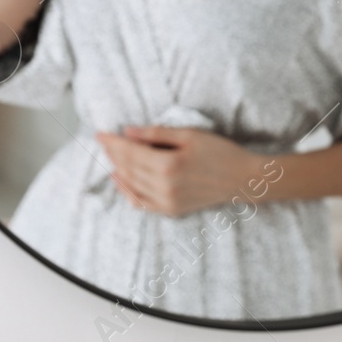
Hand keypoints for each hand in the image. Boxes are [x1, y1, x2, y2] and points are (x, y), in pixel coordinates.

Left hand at [96, 125, 260, 216]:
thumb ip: (157, 134)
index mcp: (168, 165)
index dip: (113, 143)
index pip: (130, 152)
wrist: (242, 179)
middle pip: (128, 168)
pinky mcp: (171, 210)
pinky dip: (127, 191)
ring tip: (110, 157)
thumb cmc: (221, 152)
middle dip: (113, 154)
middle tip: (103, 142)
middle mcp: (164, 187)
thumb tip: (128, 131)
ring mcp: (166, 202)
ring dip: (118, 170)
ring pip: (131, 185)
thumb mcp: (191, 135)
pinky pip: (140, 203)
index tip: (99, 134)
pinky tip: (121, 179)